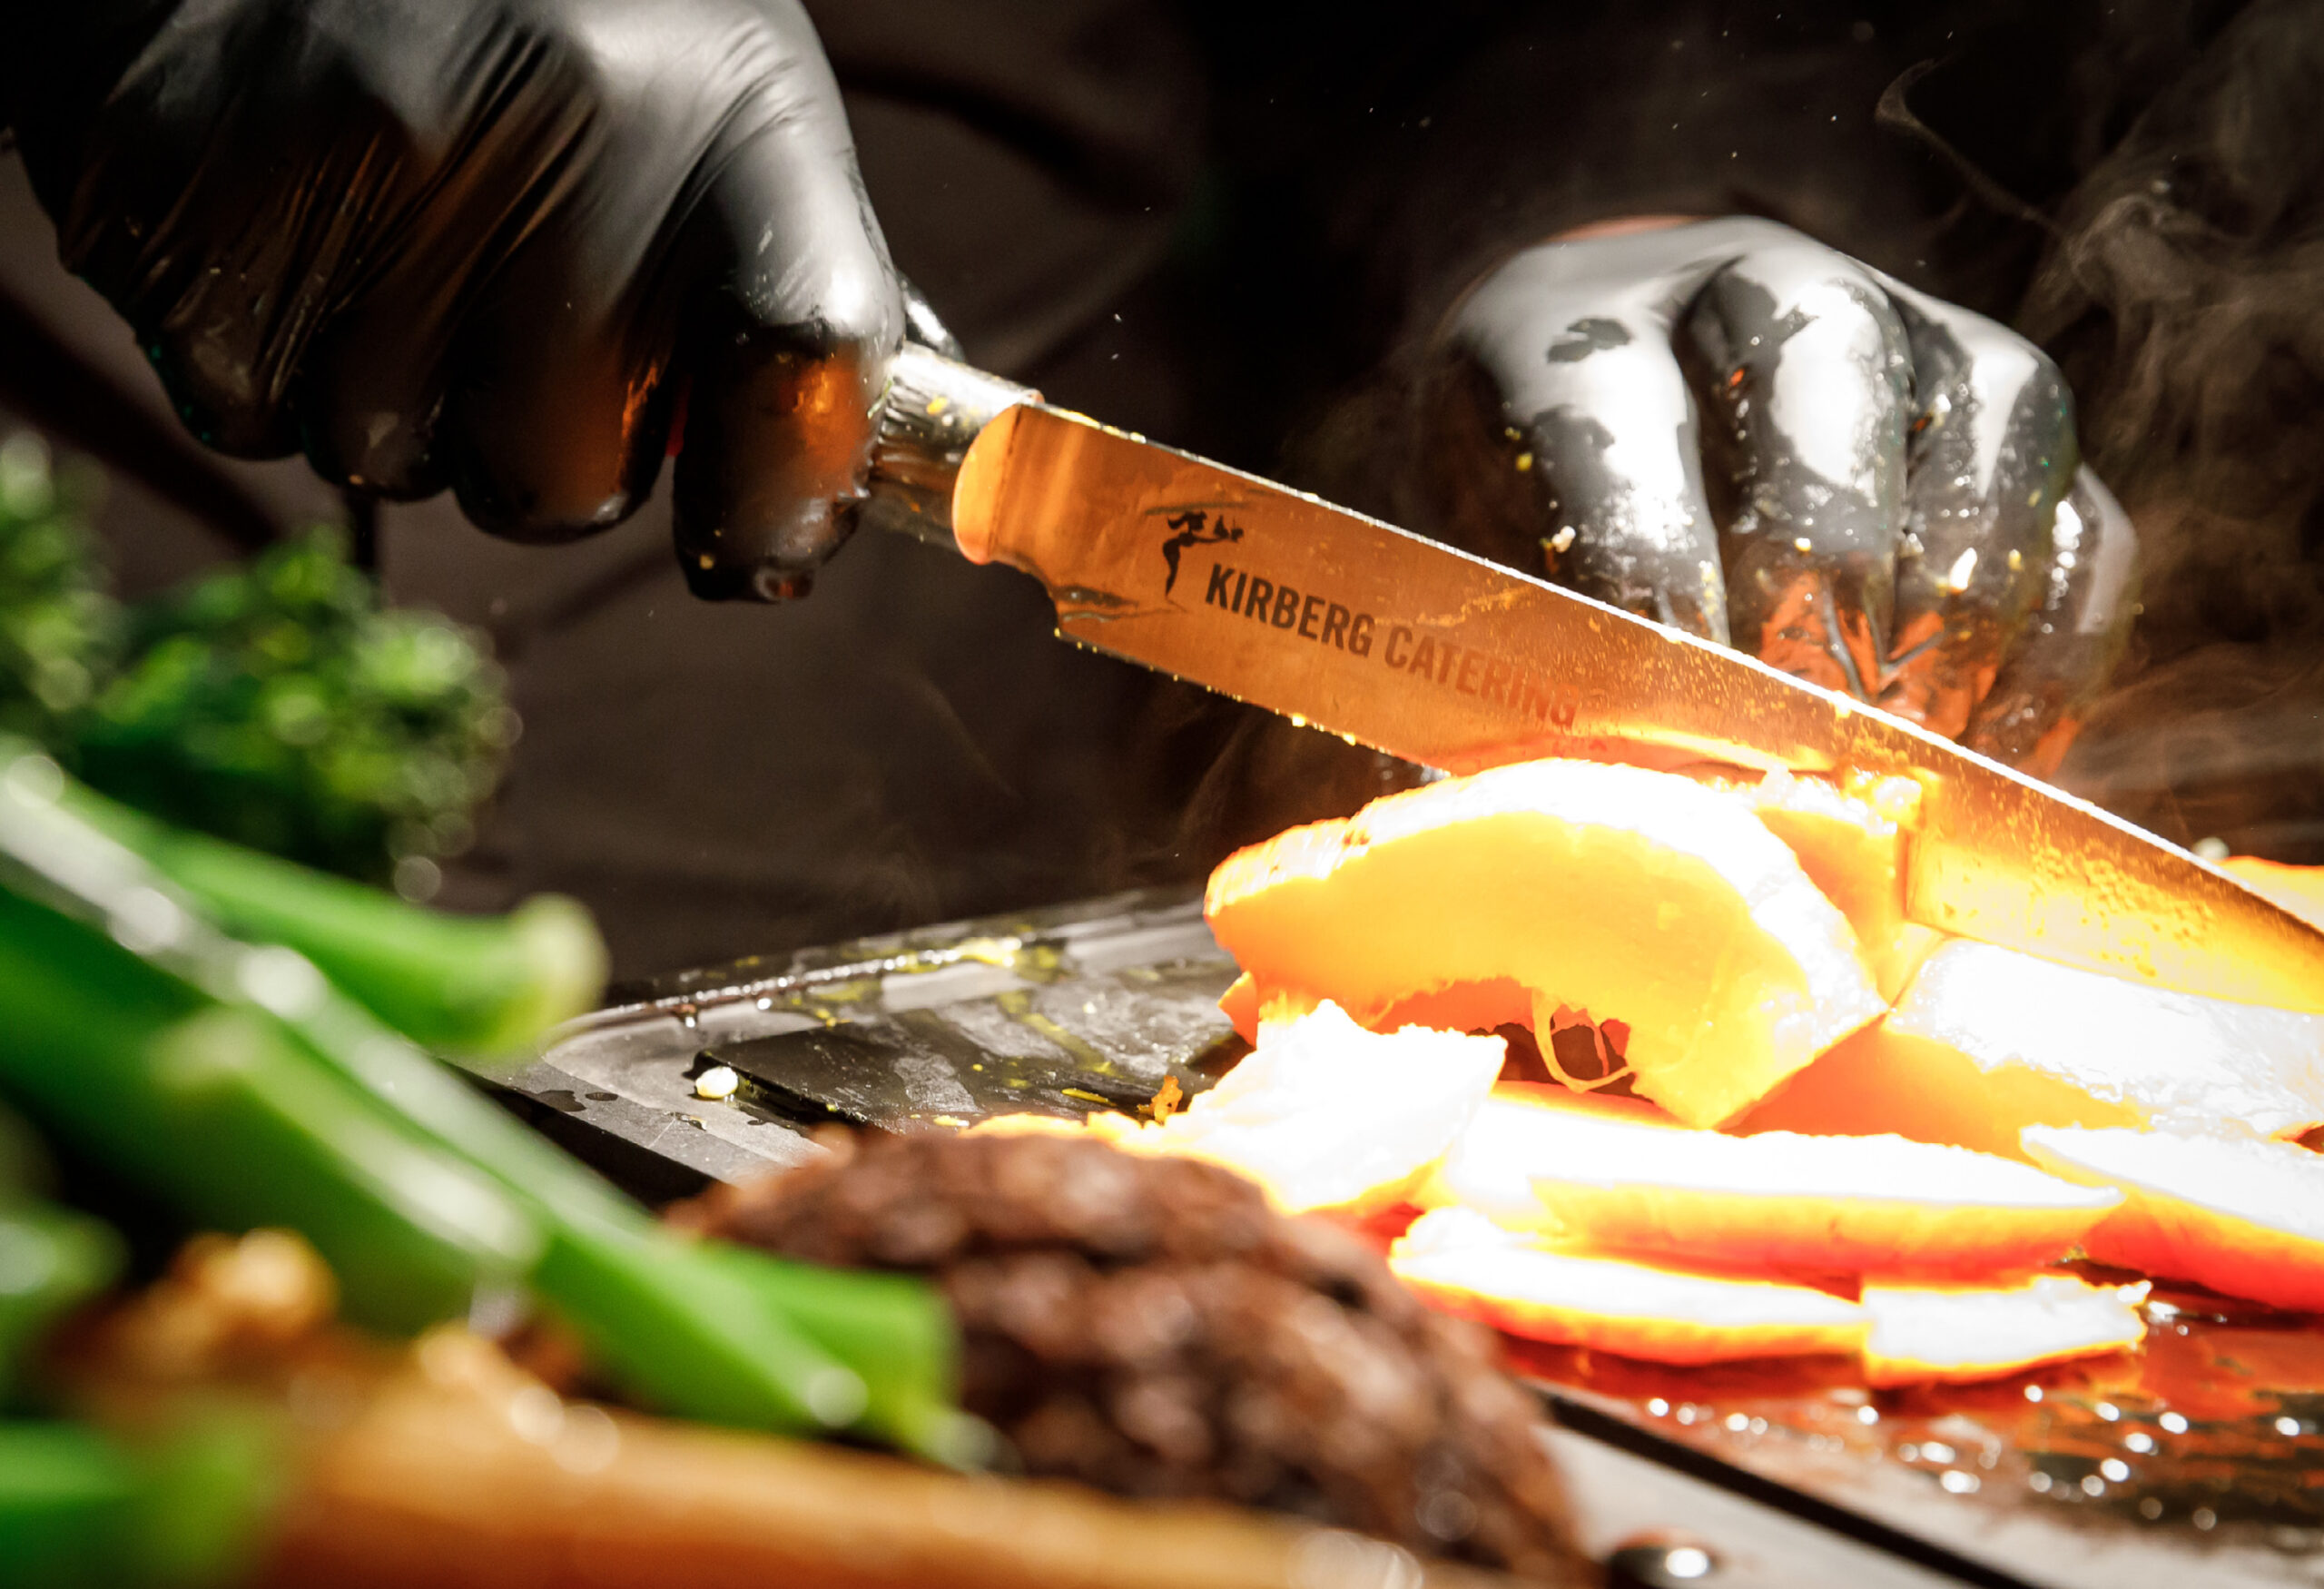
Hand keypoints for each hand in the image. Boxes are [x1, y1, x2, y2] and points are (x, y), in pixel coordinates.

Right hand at [8, 0, 899, 599]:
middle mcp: (561, 132)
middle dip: (540, 456)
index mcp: (731, 118)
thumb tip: (868, 466)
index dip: (779, 501)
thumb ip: (796, 286)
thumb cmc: (561, 25)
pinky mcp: (187, 183)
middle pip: (559, 487)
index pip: (803, 370)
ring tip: (386, 232)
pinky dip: (260, 361)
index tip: (749, 541)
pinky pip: (241, 413)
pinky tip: (284, 224)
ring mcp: (362, 154)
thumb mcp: (727, 107)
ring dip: (392, 400)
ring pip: (386, 464)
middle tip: (513, 320)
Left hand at [1418, 217, 2138, 771]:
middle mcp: (1761, 286)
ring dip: (1963, 596)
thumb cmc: (1530, 515)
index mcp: (1585, 324)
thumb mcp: (1481, 561)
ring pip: (1998, 413)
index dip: (1648, 559)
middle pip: (1828, 370)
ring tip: (1912, 742)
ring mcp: (1914, 330)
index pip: (1616, 412)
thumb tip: (1558, 814)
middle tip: (1811, 719)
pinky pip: (2087, 514)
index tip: (1671, 700)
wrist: (1622, 397)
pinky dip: (2060, 643)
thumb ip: (1519, 660)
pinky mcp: (2015, 421)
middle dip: (1824, 565)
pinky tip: (1995, 754)